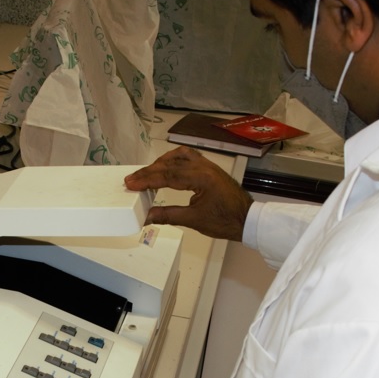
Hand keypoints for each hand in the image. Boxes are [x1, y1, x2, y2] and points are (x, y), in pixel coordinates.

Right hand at [123, 146, 252, 241]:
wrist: (247, 219)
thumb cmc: (225, 221)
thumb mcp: (194, 220)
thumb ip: (168, 215)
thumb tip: (146, 216)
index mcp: (201, 178)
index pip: (168, 175)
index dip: (147, 179)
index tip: (131, 183)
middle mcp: (204, 167)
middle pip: (170, 163)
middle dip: (149, 171)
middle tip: (131, 179)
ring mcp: (207, 165)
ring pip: (179, 156)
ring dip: (161, 163)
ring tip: (146, 173)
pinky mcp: (209, 168)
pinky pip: (188, 157)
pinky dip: (173, 160)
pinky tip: (166, 166)